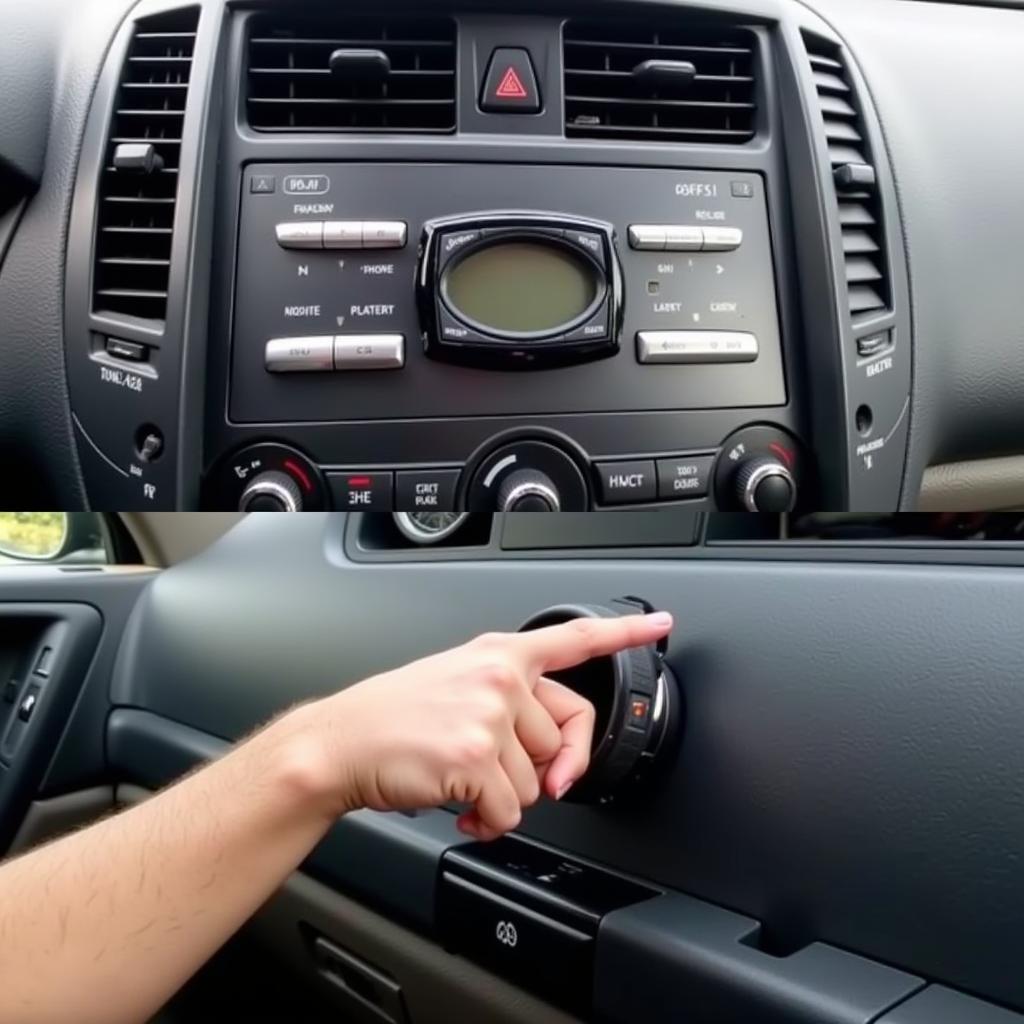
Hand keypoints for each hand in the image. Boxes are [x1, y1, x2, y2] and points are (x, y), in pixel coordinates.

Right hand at [294, 612, 672, 839]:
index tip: (659, 625)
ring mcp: (489, 715)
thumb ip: (513, 707)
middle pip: (558, 745)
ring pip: (534, 786)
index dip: (623, 635)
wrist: (342, 743)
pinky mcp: (475, 756)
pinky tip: (454, 799)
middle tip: (482, 763)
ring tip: (458, 779)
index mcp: (498, 655)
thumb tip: (554, 768)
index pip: (574, 639)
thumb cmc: (395, 717)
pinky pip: (508, 812)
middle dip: (526, 770)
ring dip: (500, 797)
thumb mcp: (458, 686)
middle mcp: (499, 678)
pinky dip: (484, 819)